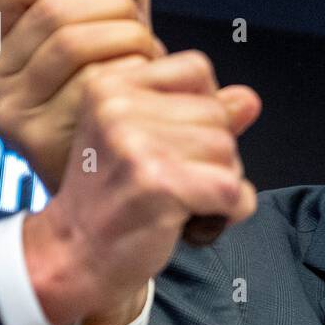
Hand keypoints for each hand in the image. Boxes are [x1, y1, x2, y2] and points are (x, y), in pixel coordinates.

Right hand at [0, 0, 254, 191]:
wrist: (100, 225)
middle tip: (146, 45)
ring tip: (154, 76)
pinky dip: (146, 83)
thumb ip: (121, 6)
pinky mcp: (44, 143)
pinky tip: (162, 103)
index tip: (110, 1)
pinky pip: (106, 85)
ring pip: (82, 41)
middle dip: (119, 16)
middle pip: (58, 10)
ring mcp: (13, 116)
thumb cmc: (110, 131)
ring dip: (137, 48)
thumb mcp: (112, 57)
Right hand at [22, 49, 260, 324]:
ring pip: (228, 152)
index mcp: (110, 86)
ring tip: (182, 201)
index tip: (177, 143)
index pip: (197, 70)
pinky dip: (230, 210)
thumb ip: (199, 115)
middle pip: (218, 115)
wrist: (75, 255)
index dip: (205, 109)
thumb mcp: (145, 142)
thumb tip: (249, 100)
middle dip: (215, 155)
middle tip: (177, 183)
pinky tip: (198, 219)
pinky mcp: (159, 183)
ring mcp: (137, 145)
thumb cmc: (113, 199)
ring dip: (222, 184)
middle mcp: (118, 108)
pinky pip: (233, 189)